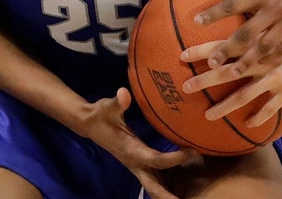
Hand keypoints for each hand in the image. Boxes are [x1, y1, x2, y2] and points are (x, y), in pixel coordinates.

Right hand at [77, 88, 197, 198]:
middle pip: (153, 186)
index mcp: (131, 151)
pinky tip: (179, 187)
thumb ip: (118, 102)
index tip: (192, 151)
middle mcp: (134, 162)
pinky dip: (165, 184)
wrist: (89, 124)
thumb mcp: (107, 107)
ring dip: (167, 193)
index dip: (174, 158)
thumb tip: (123, 93)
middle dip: (166, 196)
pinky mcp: (138, 163)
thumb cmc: (101, 115)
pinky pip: (154, 177)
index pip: (156, 160)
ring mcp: (136, 165)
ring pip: (153, 186)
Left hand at [181, 0, 281, 71]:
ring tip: (232, 73)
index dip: (213, 13)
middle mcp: (275, 7)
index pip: (232, 4)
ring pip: (265, 46)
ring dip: (247, 61)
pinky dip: (270, 59)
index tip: (196, 22)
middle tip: (210, 63)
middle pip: (247, 33)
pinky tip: (257, 69)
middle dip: (227, 49)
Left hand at [192, 11, 281, 125]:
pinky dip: (260, 114)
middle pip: (228, 69)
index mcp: (258, 38)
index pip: (223, 45)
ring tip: (207, 115)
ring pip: (246, 92)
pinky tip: (248, 124)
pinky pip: (272, 103)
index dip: (203, 48)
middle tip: (184, 86)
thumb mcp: (277, 4)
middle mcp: (263, 55)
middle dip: (205, 78)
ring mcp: (276, 72)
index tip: (182, 54)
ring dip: (226, 104)